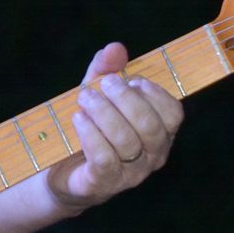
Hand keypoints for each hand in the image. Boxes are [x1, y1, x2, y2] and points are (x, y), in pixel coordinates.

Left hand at [45, 42, 182, 211]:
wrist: (59, 170)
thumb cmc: (88, 128)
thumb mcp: (97, 95)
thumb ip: (106, 70)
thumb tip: (115, 48)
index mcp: (159, 133)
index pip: (173, 114)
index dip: (155, 94)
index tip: (131, 79)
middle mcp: (151, 157)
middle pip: (150, 127)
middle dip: (126, 100)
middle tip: (104, 83)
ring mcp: (130, 174)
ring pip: (127, 142)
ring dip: (104, 114)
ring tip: (84, 97)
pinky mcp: (103, 184)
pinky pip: (104, 159)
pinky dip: (91, 135)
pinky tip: (78, 119)